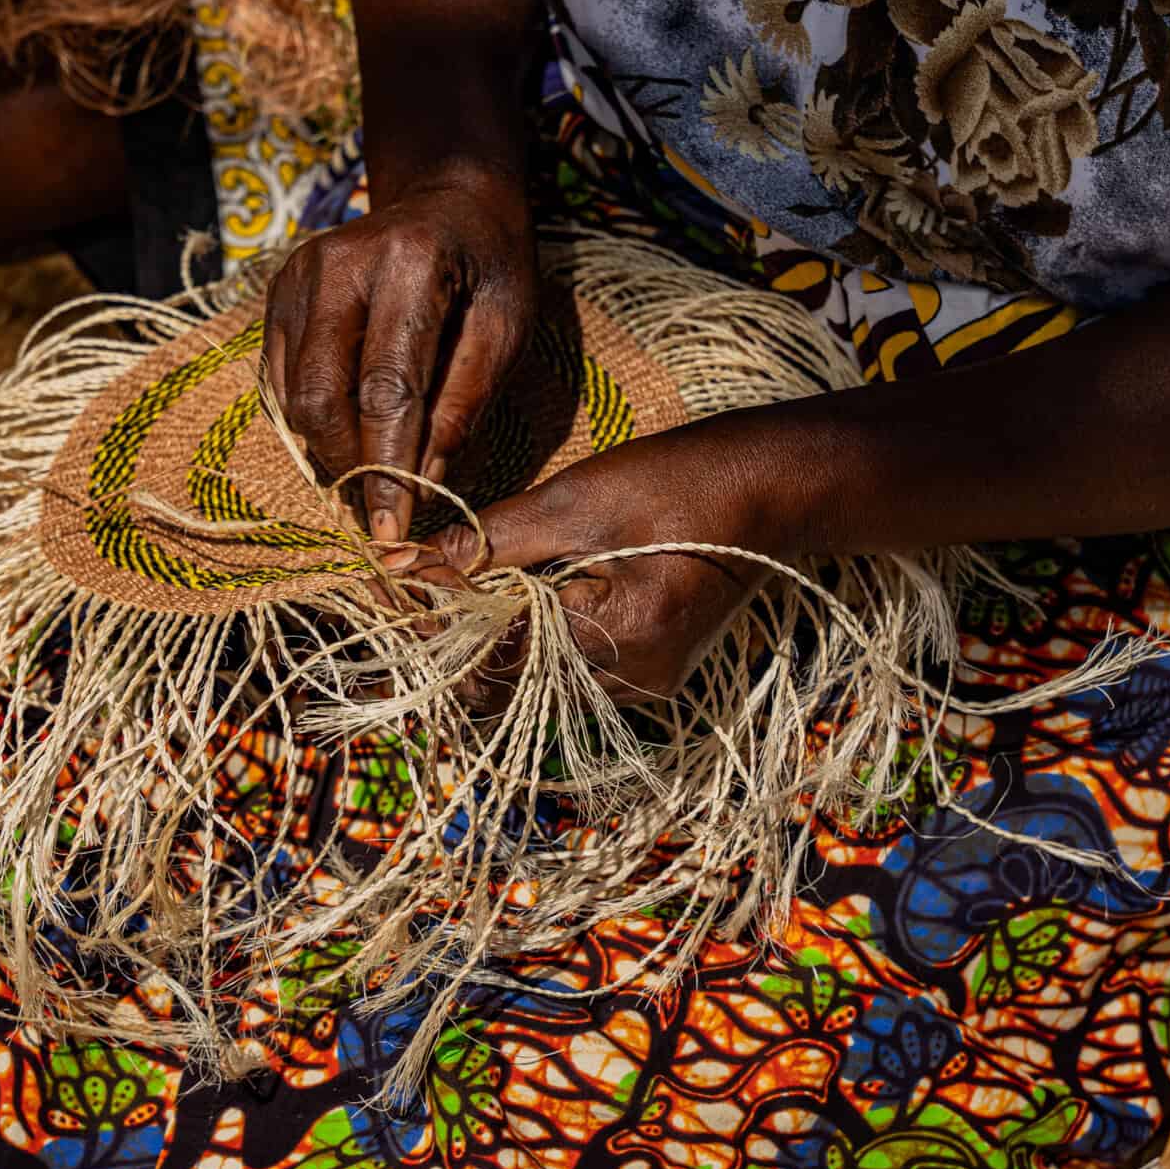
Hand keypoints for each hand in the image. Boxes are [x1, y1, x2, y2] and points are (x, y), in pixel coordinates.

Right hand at [262, 163, 537, 543]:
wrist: (446, 197)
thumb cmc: (489, 265)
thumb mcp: (506, 327)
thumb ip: (465, 403)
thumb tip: (424, 482)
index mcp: (407, 264)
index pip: (386, 389)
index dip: (388, 467)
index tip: (393, 529)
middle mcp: (336, 265)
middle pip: (323, 398)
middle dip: (352, 468)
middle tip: (384, 512)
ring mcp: (297, 278)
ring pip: (294, 398)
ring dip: (331, 453)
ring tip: (373, 480)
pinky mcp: (278, 296)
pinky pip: (282, 383)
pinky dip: (314, 424)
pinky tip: (351, 439)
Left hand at [418, 422, 792, 708]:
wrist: (771, 487)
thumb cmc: (677, 480)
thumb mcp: (573, 500)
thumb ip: (486, 542)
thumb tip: (401, 565)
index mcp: (619, 634)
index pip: (495, 656)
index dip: (438, 627)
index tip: (398, 592)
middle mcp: (635, 678)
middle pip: (513, 687)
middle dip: (461, 645)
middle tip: (425, 596)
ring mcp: (649, 683)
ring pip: (541, 688)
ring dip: (499, 649)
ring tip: (471, 596)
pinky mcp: (656, 674)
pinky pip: (576, 677)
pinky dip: (541, 647)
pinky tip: (528, 604)